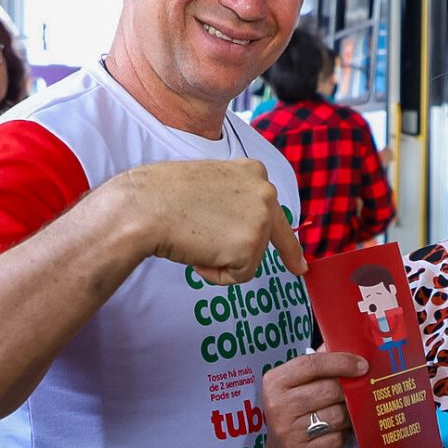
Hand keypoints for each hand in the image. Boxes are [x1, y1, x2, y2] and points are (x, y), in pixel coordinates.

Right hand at [116, 158, 307, 284]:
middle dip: (283, 255)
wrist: (146, 206)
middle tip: (299, 270)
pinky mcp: (250, 245)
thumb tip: (239, 225)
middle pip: (270, 237)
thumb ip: (231, 199)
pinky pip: (238, 276)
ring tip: (196, 240)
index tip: (301, 260)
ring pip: (250, 259)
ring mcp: (259, 218)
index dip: (287, 238)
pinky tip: (197, 253)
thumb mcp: (209, 183)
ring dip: (222, 260)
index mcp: (253, 172)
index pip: (273, 208)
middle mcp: (264, 191)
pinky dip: (216, 274)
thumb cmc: (164, 195)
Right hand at [263, 352, 368, 447]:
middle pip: (329, 390)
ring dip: (348, 414)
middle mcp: (277, 406)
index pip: (311, 364)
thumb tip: (347, 342)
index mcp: (274, 381)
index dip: (340, 362)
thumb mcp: (297, 384)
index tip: (363, 365)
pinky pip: (337, 438)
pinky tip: (337, 432)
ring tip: (345, 413)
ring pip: (337, 415)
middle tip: (357, 392)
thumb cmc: (295, 410)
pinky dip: (343, 435)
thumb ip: (318, 363)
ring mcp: (289, 432)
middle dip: (349, 391)